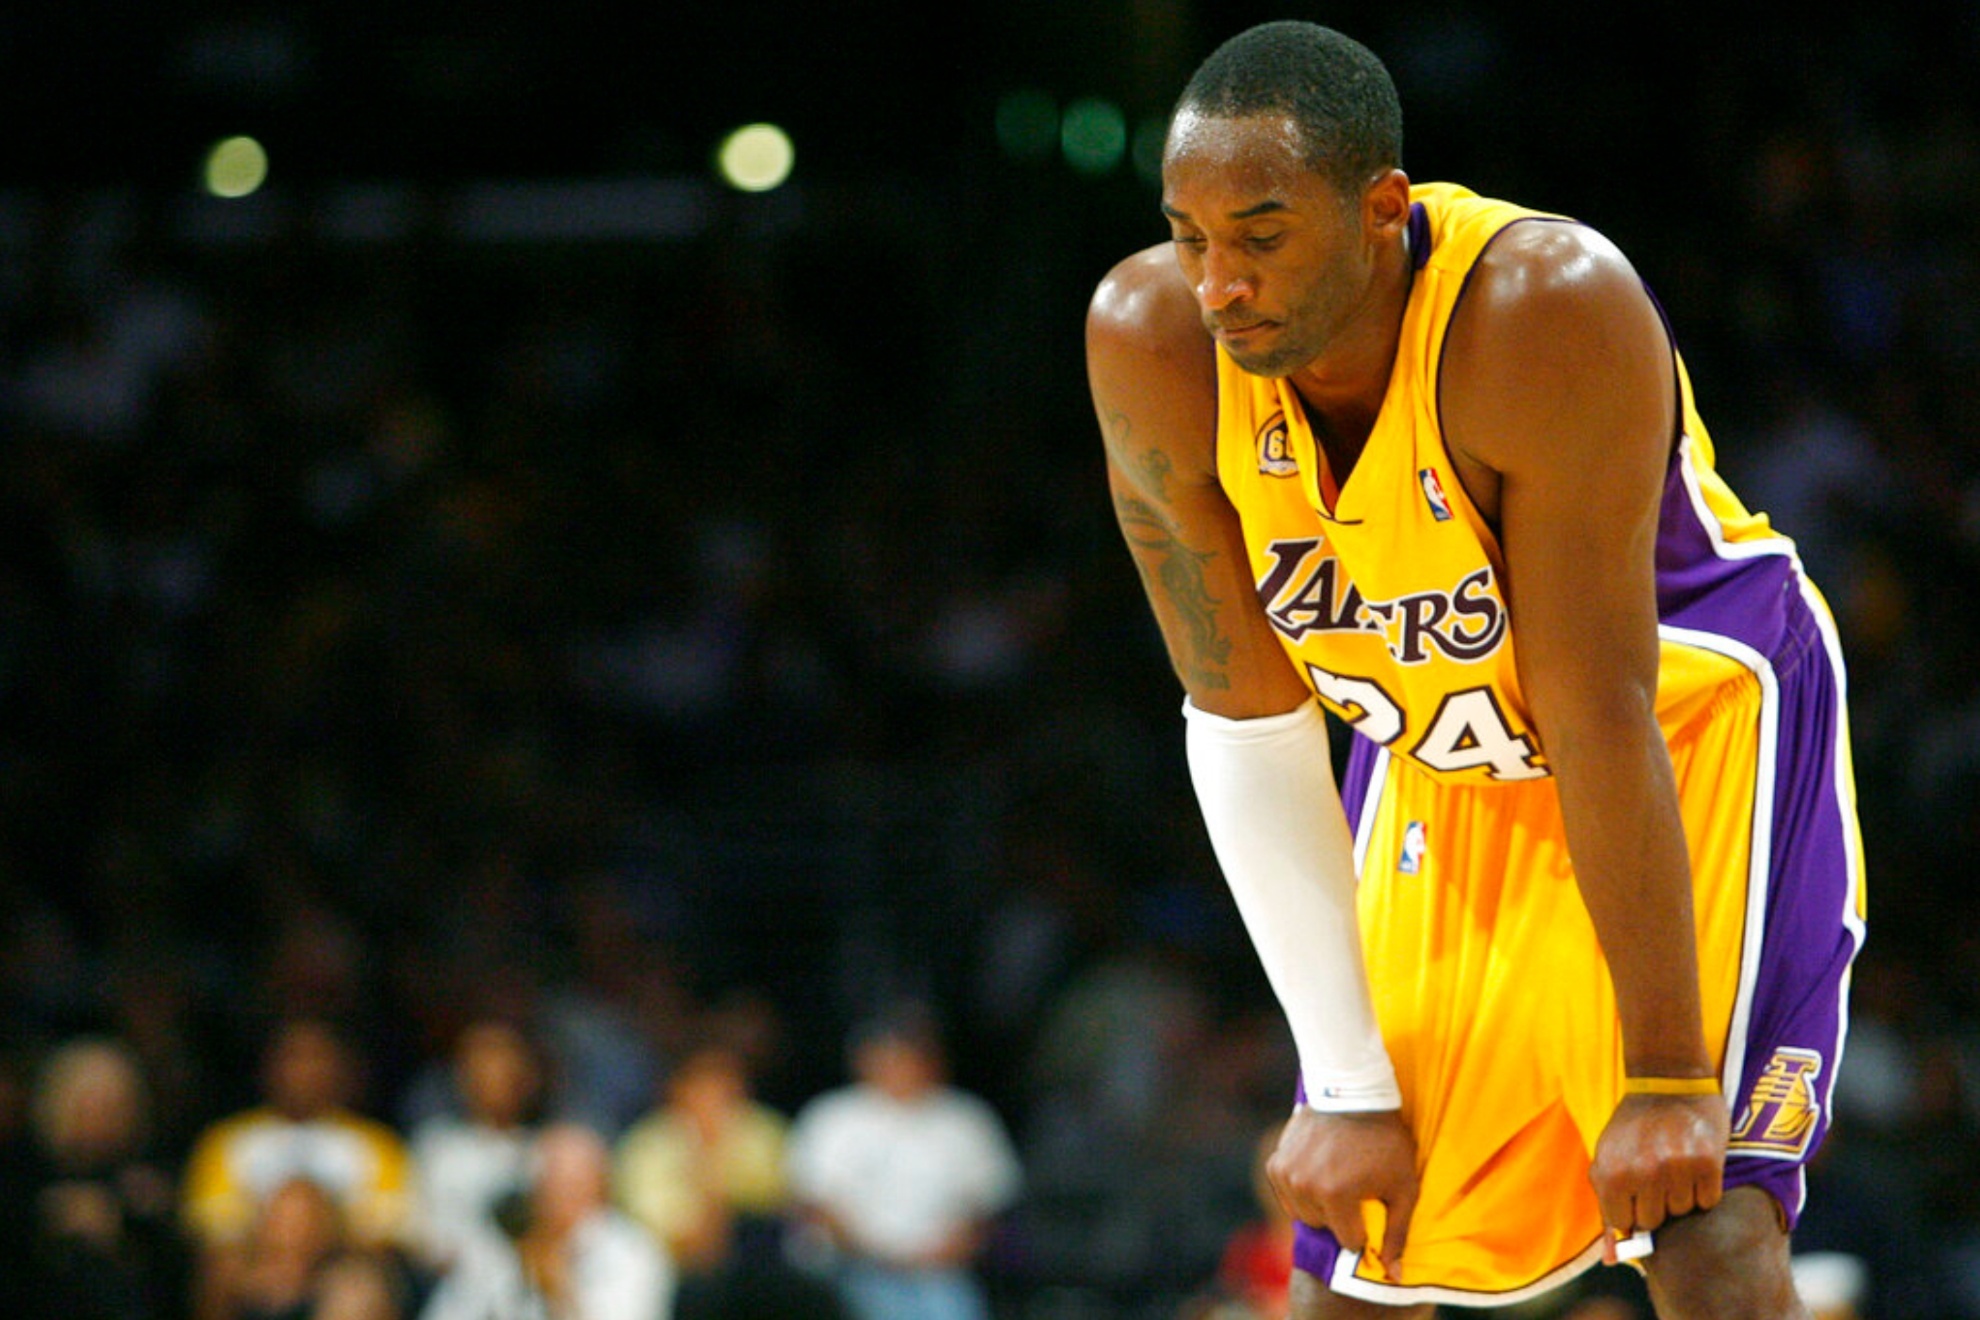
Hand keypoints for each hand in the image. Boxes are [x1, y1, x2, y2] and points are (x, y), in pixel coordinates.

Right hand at [1266, 1107, 1418, 1279]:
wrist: (1353, 1093)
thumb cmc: (1385, 1140)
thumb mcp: (1404, 1187)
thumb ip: (1397, 1233)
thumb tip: (1393, 1275)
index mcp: (1336, 1196)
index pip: (1349, 1240)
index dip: (1365, 1226)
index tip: (1371, 1203)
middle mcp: (1304, 1187)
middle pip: (1324, 1228)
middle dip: (1341, 1216)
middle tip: (1355, 1188)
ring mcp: (1286, 1174)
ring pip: (1302, 1214)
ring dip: (1319, 1205)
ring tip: (1337, 1178)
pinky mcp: (1275, 1162)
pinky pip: (1287, 1194)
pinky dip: (1301, 1189)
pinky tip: (1319, 1170)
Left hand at [1588, 1092, 1728, 1260]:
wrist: (1668, 1081)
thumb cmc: (1633, 1127)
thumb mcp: (1608, 1160)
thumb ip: (1608, 1209)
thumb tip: (1613, 1259)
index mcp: (1611, 1174)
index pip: (1625, 1224)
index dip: (1632, 1209)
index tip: (1635, 1188)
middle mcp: (1642, 1174)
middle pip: (1656, 1221)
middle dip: (1656, 1202)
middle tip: (1656, 1172)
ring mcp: (1676, 1169)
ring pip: (1684, 1211)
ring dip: (1681, 1193)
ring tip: (1674, 1163)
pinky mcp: (1707, 1163)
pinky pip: (1709, 1199)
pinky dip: (1704, 1187)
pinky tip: (1694, 1161)